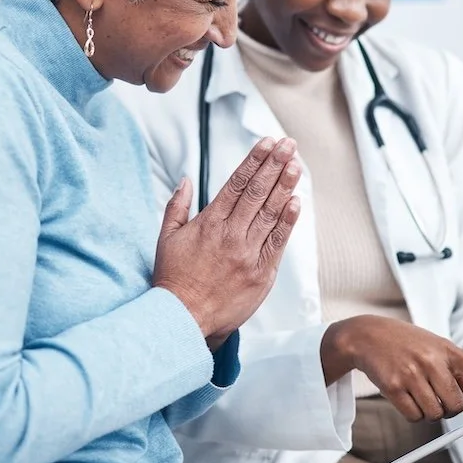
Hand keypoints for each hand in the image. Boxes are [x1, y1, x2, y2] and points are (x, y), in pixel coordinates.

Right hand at [154, 137, 301, 347]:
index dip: (254, 161)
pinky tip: (296, 202)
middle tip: (288, 145)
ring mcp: (247, 254)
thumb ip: (177, 206)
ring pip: (270, 214)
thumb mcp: (166, 238)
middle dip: (274, 165)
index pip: (236, 183)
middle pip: (257, 193)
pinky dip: (288, 222)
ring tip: (296, 165)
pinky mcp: (261, 274)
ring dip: (285, 187)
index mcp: (209, 223)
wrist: (183, 319)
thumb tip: (186, 180)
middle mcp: (230, 234)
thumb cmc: (173, 279)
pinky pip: (277, 243)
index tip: (267, 143)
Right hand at [321, 316, 462, 421]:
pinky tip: (406, 397)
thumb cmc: (408, 343)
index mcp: (447, 350)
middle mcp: (432, 361)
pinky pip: (414, 416)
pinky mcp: (393, 387)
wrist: (367, 336)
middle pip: (456, 404)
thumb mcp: (437, 350)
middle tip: (441, 399)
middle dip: (451, 409)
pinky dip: (413, 414)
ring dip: (430, 412)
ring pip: (435, 413)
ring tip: (418, 393)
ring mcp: (412, 374)